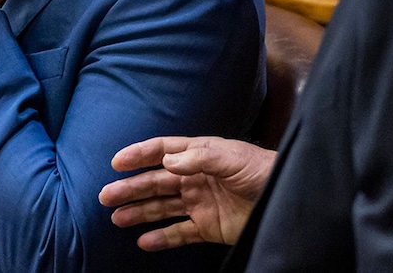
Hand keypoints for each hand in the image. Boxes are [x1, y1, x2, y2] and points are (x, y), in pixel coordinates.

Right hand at [99, 136, 275, 250]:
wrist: (287, 198)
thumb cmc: (263, 170)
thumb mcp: (233, 158)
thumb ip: (201, 157)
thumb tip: (168, 161)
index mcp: (200, 155)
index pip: (163, 151)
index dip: (139, 155)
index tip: (116, 162)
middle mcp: (195, 178)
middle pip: (156, 182)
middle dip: (131, 188)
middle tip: (106, 196)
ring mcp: (200, 203)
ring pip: (162, 208)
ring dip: (139, 212)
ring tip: (117, 218)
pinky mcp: (208, 227)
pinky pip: (180, 233)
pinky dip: (161, 238)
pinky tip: (143, 242)